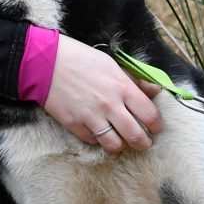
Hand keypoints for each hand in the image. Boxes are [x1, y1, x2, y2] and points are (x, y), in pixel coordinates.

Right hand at [43, 35, 163, 151]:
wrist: (46, 62)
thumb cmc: (80, 58)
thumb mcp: (112, 64)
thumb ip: (135, 80)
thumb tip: (154, 91)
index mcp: (122, 87)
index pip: (150, 115)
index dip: (157, 125)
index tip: (156, 128)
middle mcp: (110, 105)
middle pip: (136, 136)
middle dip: (144, 143)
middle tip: (144, 143)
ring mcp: (92, 117)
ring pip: (115, 144)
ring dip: (121, 145)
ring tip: (121, 141)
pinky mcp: (75, 124)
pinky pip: (93, 141)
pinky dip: (97, 139)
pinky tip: (98, 132)